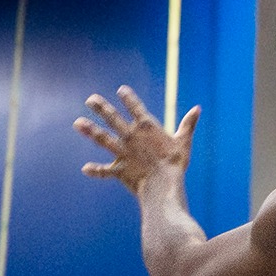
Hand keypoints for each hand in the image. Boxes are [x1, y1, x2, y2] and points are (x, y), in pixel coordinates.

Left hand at [76, 85, 197, 195]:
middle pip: (113, 118)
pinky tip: (85, 169)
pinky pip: (104, 171)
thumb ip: (188, 124)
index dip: (128, 98)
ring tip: (78, 123)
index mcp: (147, 128)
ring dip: (90, 130)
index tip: (121, 89)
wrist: (163, 186)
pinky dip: (95, 170)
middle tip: (90, 99)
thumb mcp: (184, 141)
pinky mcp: (119, 169)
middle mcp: (131, 137)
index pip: (136, 108)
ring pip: (103, 139)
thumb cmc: (175, 164)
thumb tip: (198, 108)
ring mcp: (122, 153)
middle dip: (101, 108)